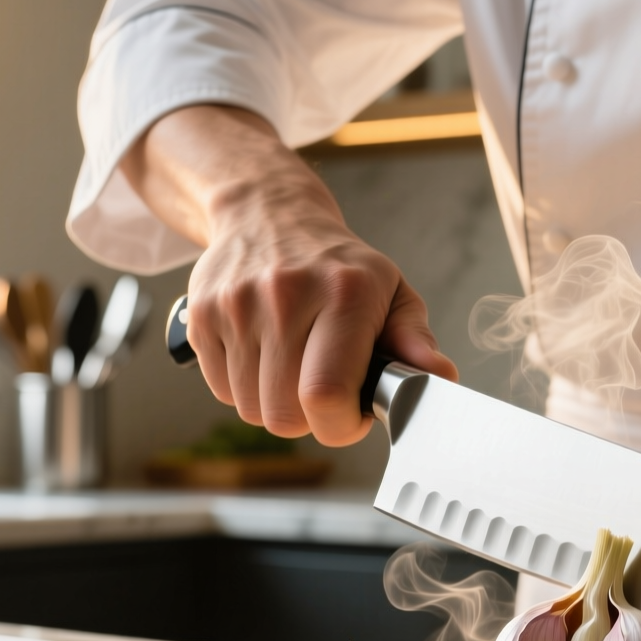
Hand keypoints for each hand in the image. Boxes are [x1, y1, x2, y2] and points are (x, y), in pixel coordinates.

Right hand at [125, 105, 456, 444]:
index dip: (341, 425)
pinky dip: (244, 388)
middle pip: (285, 415)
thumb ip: (414, 340)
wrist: (268, 215)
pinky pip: (222, 391)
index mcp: (344, 293)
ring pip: (252, 409)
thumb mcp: (390, 292)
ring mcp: (237, 305)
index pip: (327, 394)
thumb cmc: (338, 266)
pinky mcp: (202, 316)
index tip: (352, 414)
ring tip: (294, 367)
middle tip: (325, 390)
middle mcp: (286, 295)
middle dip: (311, 419)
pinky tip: (264, 355)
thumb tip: (438, 377)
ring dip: (276, 404)